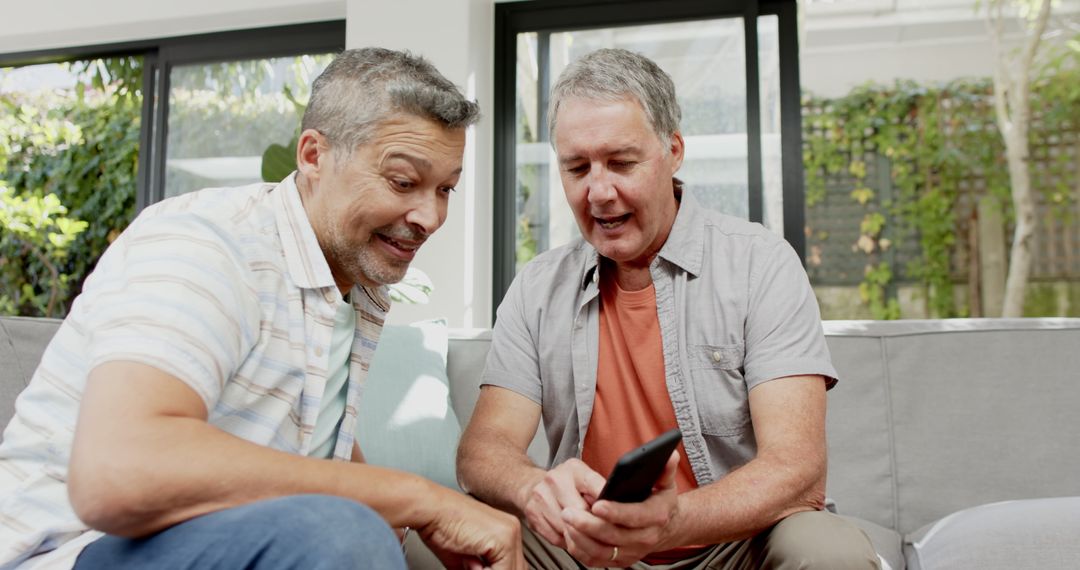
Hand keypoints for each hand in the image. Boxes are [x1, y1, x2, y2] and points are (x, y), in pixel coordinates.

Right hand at [418, 489, 524, 569]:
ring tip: (468, 563)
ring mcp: (510, 532)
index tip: (476, 569)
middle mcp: (512, 529)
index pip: (511, 566)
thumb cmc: (439, 527)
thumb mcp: (463, 558)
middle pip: (516, 568)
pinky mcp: (504, 538)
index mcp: (505, 530)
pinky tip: (468, 561)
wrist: (430, 509)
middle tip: (469, 567)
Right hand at [520, 458, 606, 548]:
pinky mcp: (532, 513)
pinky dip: (565, 540)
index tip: (615, 517)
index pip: (595, 486)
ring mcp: (541, 496)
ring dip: (579, 536)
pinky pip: (555, 537)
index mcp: (574, 469)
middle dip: (593, 525)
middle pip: (580, 512)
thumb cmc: (564, 484)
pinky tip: (568, 532)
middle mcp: (555, 480)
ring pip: (568, 528)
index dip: (606, 505)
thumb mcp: (584, 479)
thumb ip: (599, 492)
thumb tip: (619, 509)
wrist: (529, 484)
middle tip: (603, 532)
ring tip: (585, 531)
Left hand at [560, 451, 680, 566]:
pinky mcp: (620, 560)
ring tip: (566, 522)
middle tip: (568, 512)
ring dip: (581, 538)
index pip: (634, 516)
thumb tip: (670, 455)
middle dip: (588, 525)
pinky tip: (570, 536)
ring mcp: (632, 552)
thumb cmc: (661, 502)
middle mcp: (645, 538)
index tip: (596, 504)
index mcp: (656, 516)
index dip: (615, 512)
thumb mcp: (666, 483)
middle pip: (613, 535)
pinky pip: (597, 560)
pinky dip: (581, 550)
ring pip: (602, 551)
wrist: (667, 528)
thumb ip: (665, 468)